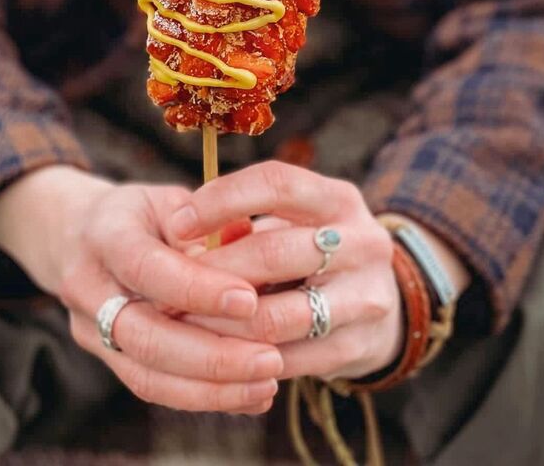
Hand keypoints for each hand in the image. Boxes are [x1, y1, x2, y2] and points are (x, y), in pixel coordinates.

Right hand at [0, 165, 282, 413]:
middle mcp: (88, 288)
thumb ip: (205, 221)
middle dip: (213, 356)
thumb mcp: (167, 200)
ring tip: (266, 384)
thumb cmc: (139, 213)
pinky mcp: (106, 359)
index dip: (196, 289)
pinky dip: (205, 397)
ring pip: (147, 375)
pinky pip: (153, 388)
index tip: (249, 300)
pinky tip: (251, 395)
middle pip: (145, 337)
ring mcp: (90, 330)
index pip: (146, 268)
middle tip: (271, 360)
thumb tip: (248, 242)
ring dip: (212, 389)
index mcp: (104, 235)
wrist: (77, 235)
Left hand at [167, 160, 402, 380]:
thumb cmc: (308, 249)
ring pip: (279, 316)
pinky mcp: (360, 346)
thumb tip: (176, 234)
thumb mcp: (288, 220)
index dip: (223, 200)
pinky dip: (247, 358)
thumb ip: (241, 224)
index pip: (277, 183)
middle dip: (212, 273)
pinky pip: (290, 359)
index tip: (178, 224)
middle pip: (274, 252)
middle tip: (166, 290)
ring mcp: (366, 296)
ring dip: (222, 324)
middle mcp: (362, 242)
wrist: (377, 300)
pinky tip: (216, 353)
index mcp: (338, 198)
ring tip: (183, 326)